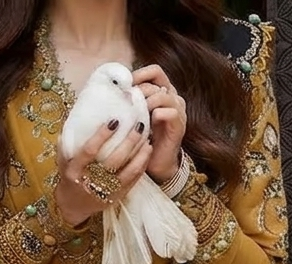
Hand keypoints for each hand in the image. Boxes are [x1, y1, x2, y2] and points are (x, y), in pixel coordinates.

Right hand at [55, 119, 151, 227]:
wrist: (73, 205)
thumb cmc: (69, 177)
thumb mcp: (63, 160)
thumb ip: (67, 141)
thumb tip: (76, 116)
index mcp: (74, 171)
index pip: (89, 151)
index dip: (101, 136)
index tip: (114, 121)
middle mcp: (90, 182)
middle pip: (114, 160)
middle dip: (129, 142)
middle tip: (139, 126)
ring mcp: (105, 192)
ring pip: (128, 172)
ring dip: (140, 154)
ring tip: (147, 139)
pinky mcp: (116, 197)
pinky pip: (133, 181)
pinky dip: (142, 166)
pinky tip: (147, 153)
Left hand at [133, 64, 186, 184]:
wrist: (157, 165)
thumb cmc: (143, 140)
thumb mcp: (135, 117)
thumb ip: (131, 102)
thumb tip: (112, 89)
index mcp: (163, 92)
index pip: (155, 71)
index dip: (140, 74)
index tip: (124, 85)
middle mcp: (173, 98)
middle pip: (158, 81)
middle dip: (140, 90)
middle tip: (127, 103)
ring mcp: (178, 111)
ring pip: (164, 95)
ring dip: (147, 101)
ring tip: (136, 114)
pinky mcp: (180, 125)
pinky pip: (171, 112)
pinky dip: (158, 114)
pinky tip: (148, 123)